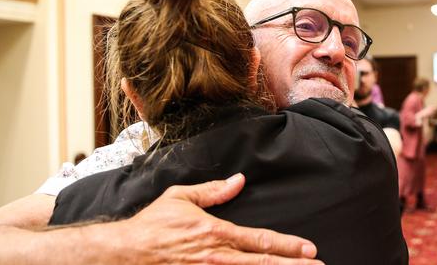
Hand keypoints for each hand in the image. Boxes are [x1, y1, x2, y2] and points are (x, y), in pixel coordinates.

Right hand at [108, 173, 322, 263]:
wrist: (127, 252)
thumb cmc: (153, 225)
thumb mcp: (181, 197)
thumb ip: (213, 191)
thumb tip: (239, 180)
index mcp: (217, 232)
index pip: (261, 240)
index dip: (288, 246)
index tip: (310, 248)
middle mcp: (219, 257)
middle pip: (264, 264)